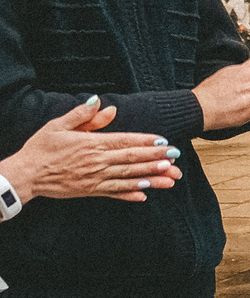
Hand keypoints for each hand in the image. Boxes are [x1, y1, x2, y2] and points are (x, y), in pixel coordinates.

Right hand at [0, 98, 178, 201]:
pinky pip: (113, 192)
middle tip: (176, 156)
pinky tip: (144, 195)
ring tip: (171, 177)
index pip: (124, 141)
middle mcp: (96, 162)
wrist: (25, 174)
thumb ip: (83, 115)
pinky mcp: (89, 190)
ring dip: (151, 177)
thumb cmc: (40, 148)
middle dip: (156, 158)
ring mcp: (94, 178)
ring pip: (128, 177)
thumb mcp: (58, 125)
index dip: (146, 141)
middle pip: (132, 159)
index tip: (164, 141)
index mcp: (91, 144)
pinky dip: (129, 194)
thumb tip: (101, 102)